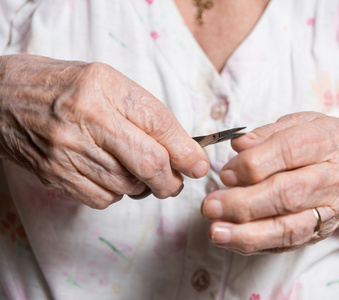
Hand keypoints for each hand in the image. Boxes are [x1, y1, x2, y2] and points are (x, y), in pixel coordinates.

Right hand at [0, 55, 208, 207]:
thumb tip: (182, 150)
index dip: (187, 151)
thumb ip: (145, 114)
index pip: (160, 125)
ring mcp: (68, 150)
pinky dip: (117, 194)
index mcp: (105, 88)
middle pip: (149, 164)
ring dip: (143, 186)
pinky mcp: (56, 175)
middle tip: (176, 181)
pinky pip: (104, 200)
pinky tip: (110, 176)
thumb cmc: (63, 87)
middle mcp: (87, 119)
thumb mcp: (108, 83)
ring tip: (134, 171)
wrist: (3, 97)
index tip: (199, 165)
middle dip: (172, 180)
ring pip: (129, 187)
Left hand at [201, 112, 338, 254]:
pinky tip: (230, 240)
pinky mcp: (321, 231)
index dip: (253, 164)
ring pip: (289, 227)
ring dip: (248, 233)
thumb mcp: (297, 123)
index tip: (225, 174)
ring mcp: (330, 209)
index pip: (289, 151)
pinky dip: (256, 244)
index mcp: (328, 141)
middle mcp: (334, 177)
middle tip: (210, 205)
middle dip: (243, 203)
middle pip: (287, 194)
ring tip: (216, 232)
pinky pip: (288, 243)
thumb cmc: (316, 142)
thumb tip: (238, 145)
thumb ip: (267, 133)